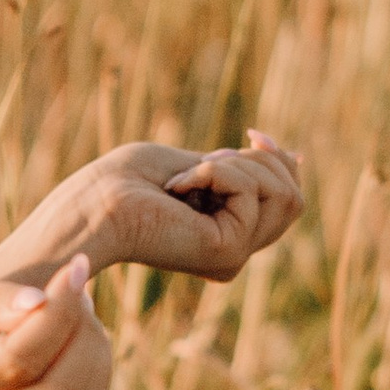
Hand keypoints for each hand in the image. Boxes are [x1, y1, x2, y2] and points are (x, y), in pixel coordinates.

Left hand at [0, 132, 305, 288]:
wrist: (92, 206)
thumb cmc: (127, 181)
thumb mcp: (200, 164)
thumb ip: (244, 169)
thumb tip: (297, 156)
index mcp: (229, 234)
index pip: (288, 199)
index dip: (279, 160)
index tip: (252, 133)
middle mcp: (236, 252)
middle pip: (293, 198)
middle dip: (257, 162)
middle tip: (200, 164)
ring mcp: (234, 256)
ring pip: (282, 194)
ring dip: (233, 165)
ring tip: (183, 179)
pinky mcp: (227, 253)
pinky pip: (249, 192)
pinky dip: (214, 171)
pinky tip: (175, 188)